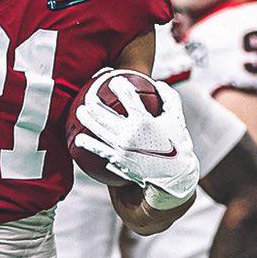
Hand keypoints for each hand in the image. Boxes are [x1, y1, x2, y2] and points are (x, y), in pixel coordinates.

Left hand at [73, 77, 198, 203]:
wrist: (173, 176)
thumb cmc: (177, 145)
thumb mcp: (177, 118)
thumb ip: (169, 98)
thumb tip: (158, 83)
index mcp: (144, 120)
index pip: (127, 96)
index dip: (118, 85)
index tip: (114, 81)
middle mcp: (129, 133)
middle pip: (103, 112)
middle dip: (93, 100)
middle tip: (90, 95)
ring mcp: (121, 147)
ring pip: (97, 128)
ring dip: (85, 117)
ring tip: (80, 110)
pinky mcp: (116, 159)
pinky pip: (97, 149)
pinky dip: (86, 143)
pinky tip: (79, 140)